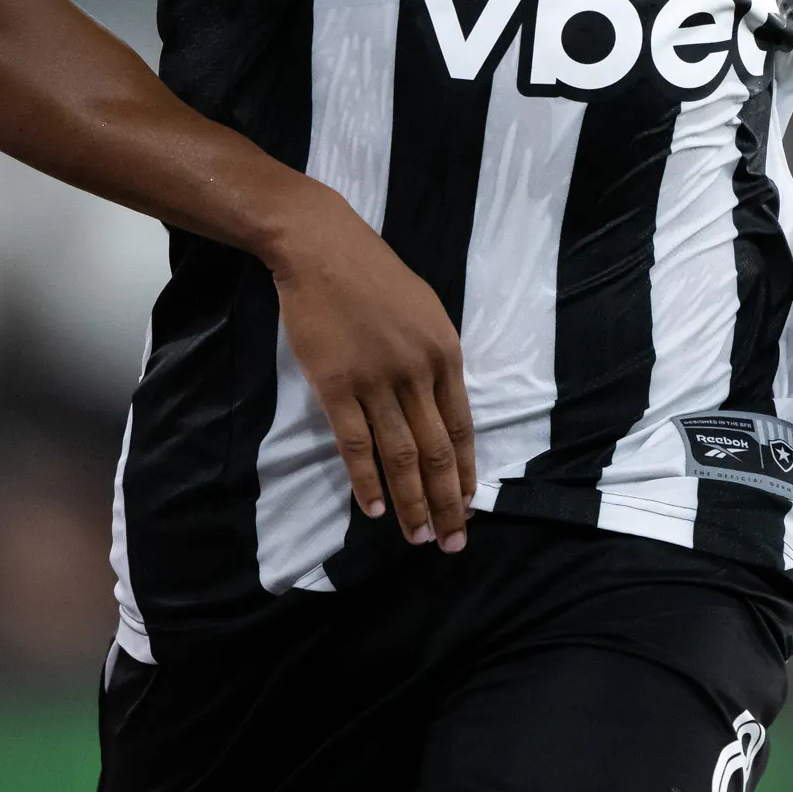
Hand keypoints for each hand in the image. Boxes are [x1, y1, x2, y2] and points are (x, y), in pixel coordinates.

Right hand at [262, 183, 474, 549]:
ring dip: (412, 503)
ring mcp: (377, 381)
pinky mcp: (336, 386)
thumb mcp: (426, 312)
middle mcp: (418, 373)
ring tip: (418, 538)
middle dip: (447, 502)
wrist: (324, 249)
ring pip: (402, 455)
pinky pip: (356, 444)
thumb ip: (436, 360)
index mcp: (445, 354)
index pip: (461, 428)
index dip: (465, 473)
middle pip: (438, 451)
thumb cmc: (375, 277)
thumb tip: (443, 404)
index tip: (469, 506)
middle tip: (452, 542)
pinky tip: (374, 511)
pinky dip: (367, 480)